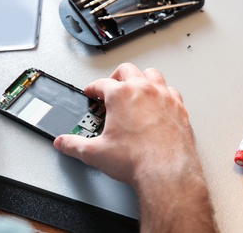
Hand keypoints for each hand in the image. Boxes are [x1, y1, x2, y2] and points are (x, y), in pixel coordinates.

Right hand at [54, 63, 216, 231]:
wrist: (167, 172)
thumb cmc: (137, 159)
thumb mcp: (95, 153)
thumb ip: (74, 145)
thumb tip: (63, 143)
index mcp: (121, 95)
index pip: (101, 84)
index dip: (92, 88)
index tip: (91, 92)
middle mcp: (143, 90)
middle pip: (127, 70)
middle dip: (116, 76)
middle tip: (111, 86)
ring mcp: (164, 97)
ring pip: (152, 74)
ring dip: (141, 78)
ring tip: (135, 87)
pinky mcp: (179, 108)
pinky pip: (171, 91)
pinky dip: (162, 93)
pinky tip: (159, 102)